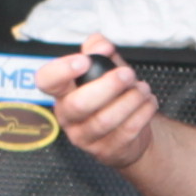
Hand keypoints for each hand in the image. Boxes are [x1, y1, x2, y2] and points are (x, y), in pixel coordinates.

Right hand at [46, 41, 163, 172]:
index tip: (84, 61)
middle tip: (127, 74)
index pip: (46, 81)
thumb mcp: (104, 69)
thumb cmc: (112, 97)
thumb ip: (98, 50)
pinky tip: (148, 103)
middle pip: (78, 104)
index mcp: (62, 92)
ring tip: (143, 89)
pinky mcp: (105, 151)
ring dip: (130, 100)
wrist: (129, 133)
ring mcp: (85, 137)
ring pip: (104, 120)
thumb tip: (100, 45)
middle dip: (108, 86)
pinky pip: (125, 132)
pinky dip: (142, 113)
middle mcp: (68, 116)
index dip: (61, 70)